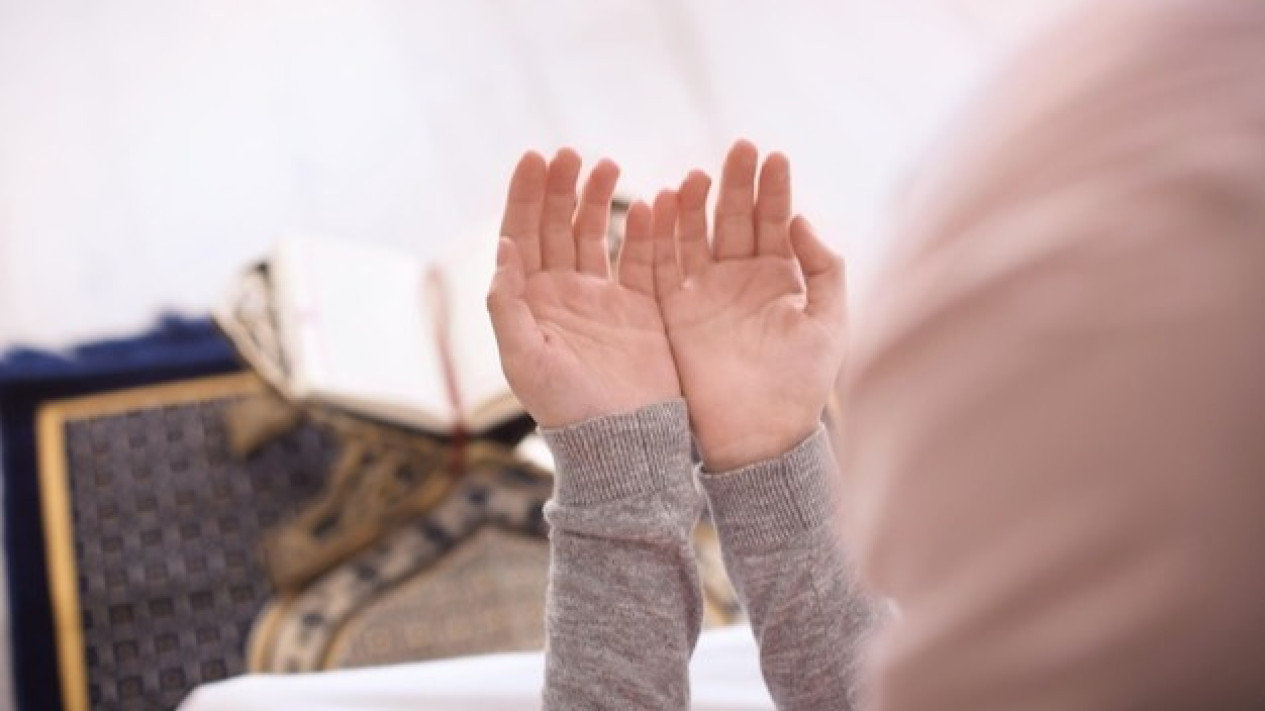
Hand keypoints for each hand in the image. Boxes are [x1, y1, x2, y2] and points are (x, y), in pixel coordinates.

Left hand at [487, 149, 680, 427]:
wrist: (620, 443)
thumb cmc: (565, 408)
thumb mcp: (525, 360)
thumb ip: (507, 305)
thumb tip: (502, 248)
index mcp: (529, 301)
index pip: (522, 234)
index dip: (526, 195)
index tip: (535, 157)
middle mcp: (563, 293)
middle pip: (558, 225)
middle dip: (562, 187)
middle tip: (572, 154)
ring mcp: (603, 298)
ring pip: (597, 234)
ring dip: (600, 198)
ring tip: (609, 165)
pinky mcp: (641, 308)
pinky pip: (642, 259)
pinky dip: (645, 231)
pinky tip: (650, 204)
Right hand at [652, 141, 847, 470]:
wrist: (759, 437)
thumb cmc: (802, 387)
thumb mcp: (830, 325)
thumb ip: (823, 270)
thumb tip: (801, 220)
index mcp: (778, 279)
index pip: (773, 220)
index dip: (772, 189)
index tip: (773, 155)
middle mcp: (738, 280)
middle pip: (732, 218)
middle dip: (735, 183)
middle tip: (739, 147)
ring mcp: (703, 293)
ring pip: (693, 235)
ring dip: (694, 205)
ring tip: (697, 176)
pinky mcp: (672, 312)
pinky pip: (659, 267)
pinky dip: (656, 237)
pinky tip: (657, 205)